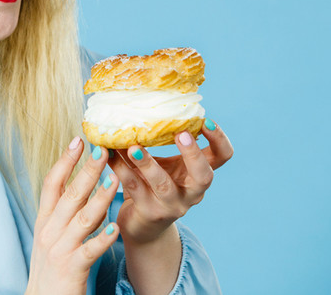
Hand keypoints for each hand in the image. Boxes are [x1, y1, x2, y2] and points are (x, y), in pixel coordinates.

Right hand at [25, 137, 119, 294]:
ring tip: (115, 179)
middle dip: (86, 171)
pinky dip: (103, 238)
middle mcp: (49, 231)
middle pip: (69, 195)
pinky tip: (116, 227)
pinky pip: (90, 250)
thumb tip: (81, 185)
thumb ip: (63, 212)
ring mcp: (59, 249)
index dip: (64, 161)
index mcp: (45, 220)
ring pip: (82, 218)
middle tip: (101, 150)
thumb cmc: (52, 267)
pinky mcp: (71, 268)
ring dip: (100, 197)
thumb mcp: (51, 235)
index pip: (52, 183)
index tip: (77, 140)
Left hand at [107, 119, 233, 244]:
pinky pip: (134, 188)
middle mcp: (192, 193)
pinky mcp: (149, 213)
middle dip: (193, 154)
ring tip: (133, 148)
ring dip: (148, 164)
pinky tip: (108, 155)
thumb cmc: (154, 185)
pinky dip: (120, 169)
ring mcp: (172, 205)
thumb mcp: (165, 164)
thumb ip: (162, 143)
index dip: (220, 140)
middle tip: (180, 134)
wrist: (143, 226)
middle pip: (204, 176)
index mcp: (199, 175)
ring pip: (163, 185)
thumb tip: (142, 104)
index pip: (223, 157)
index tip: (207, 120)